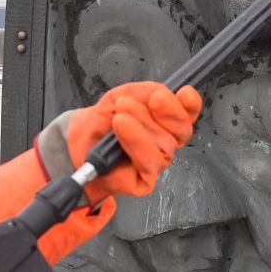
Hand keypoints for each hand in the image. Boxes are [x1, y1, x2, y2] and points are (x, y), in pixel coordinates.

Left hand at [66, 81, 202, 203]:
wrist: (79, 143)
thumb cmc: (102, 123)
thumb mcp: (122, 96)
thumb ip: (144, 93)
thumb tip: (162, 94)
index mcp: (165, 120)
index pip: (188, 113)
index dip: (190, 104)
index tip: (185, 92)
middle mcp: (166, 141)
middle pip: (182, 129)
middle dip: (168, 111)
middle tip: (152, 100)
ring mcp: (157, 161)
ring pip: (164, 144)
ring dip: (142, 124)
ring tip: (121, 115)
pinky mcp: (146, 179)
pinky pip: (149, 161)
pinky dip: (136, 141)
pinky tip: (122, 128)